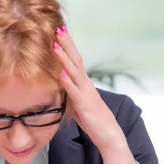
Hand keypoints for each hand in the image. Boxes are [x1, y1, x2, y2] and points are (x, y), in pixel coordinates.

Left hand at [53, 26, 124, 150]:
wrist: (108, 134)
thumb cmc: (92, 119)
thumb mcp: (76, 102)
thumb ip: (69, 91)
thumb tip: (58, 83)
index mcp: (83, 83)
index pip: (74, 60)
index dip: (67, 46)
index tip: (59, 32)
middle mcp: (85, 84)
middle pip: (75, 60)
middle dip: (67, 44)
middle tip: (58, 29)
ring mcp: (86, 93)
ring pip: (74, 72)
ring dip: (64, 58)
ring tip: (55, 45)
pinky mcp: (84, 105)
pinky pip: (74, 92)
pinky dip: (68, 82)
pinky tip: (61, 74)